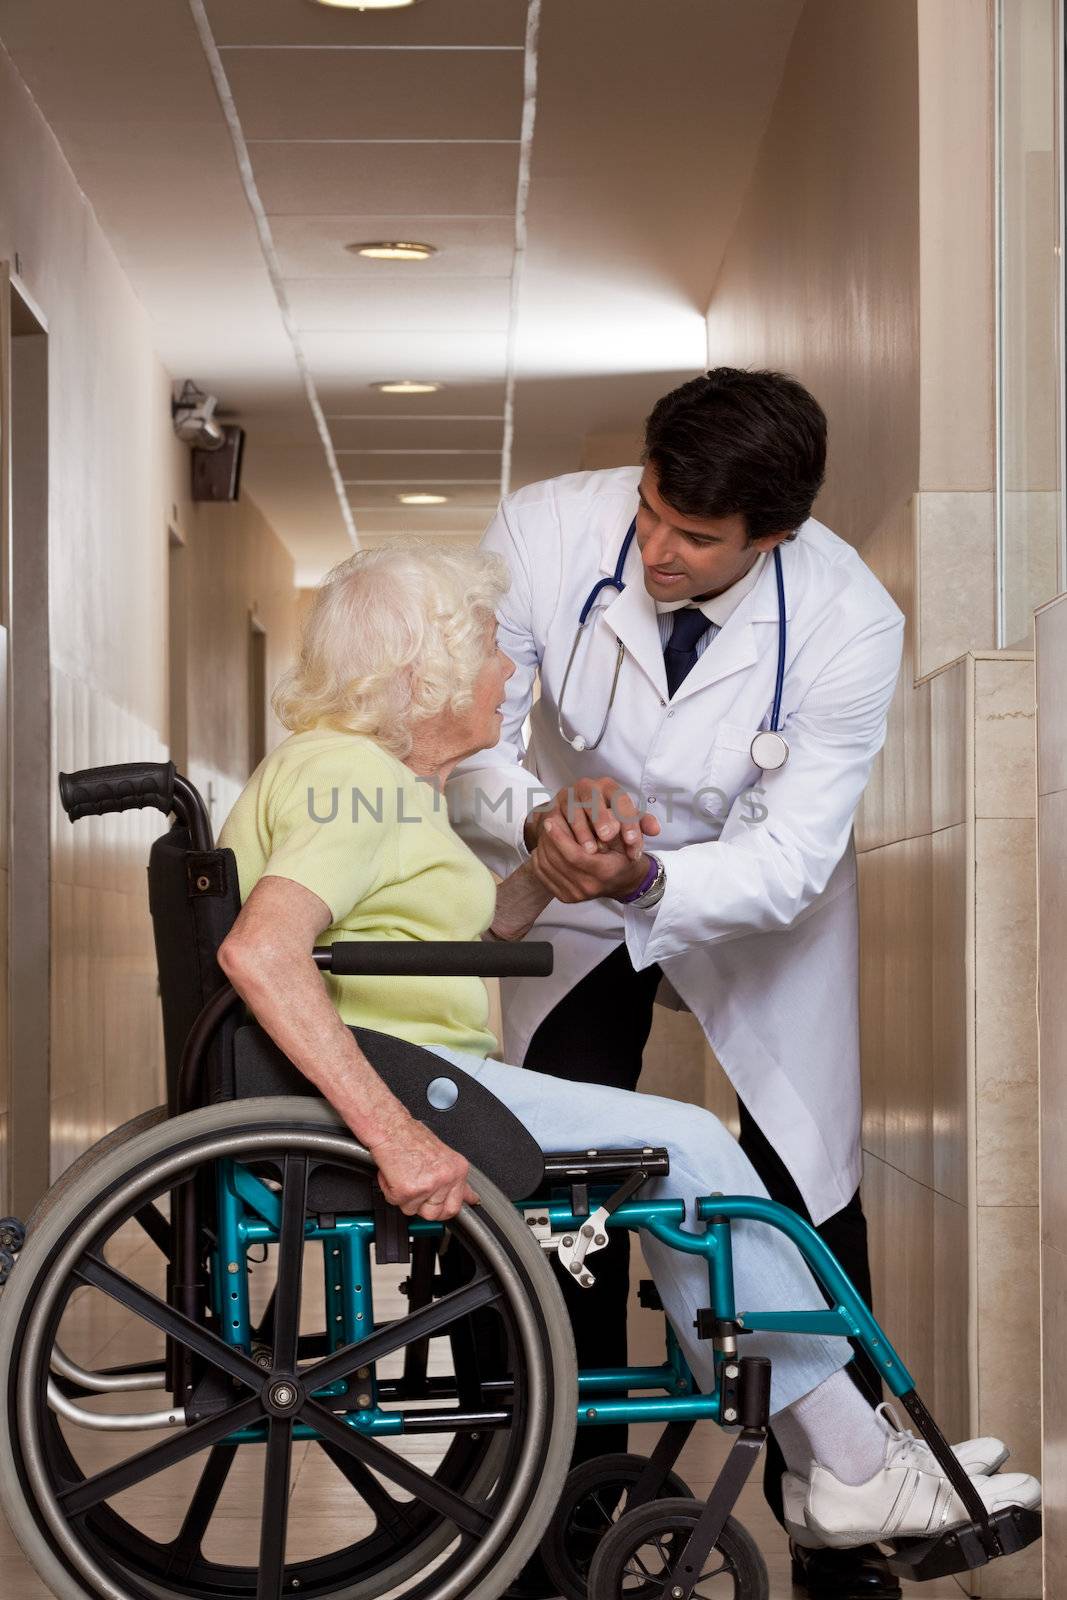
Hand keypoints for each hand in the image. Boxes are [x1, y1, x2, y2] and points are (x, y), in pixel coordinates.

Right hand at [367, 1114, 478, 1220]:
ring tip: (404, 1176)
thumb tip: (469, 1196)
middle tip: (415, 1190)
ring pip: (414, 1210)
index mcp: (457, 1170)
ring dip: (405, 1198)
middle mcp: (446, 1178)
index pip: (458, 1203)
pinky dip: (390, 1191)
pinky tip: (393, 1174)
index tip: (447, 1213)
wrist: (391, 1127)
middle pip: (436, 1213)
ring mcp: (428, 1186)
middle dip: (422, 1206)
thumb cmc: (411, 1136)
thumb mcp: (443, 1155)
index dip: (447, 1208)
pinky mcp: (408, 1191)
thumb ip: (454, 1179)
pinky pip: (396, 1202)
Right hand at [524, 777, 659, 859]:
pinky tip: (571, 847)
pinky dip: (563, 833)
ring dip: (582, 830)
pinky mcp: (551, 808)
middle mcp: (587, 787)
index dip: (628, 821)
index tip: (632, 841)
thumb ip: (639, 824)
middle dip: (602, 818)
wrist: (571, 820)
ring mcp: (567, 796)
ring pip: (573, 809)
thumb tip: (655, 829)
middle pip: (593, 799)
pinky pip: (556, 819)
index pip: (620, 800)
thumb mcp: (623, 821)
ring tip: (591, 849)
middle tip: (608, 837)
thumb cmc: (603, 820)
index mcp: (608, 787)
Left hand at [532, 827, 651, 903]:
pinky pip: (543, 876)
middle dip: (548, 839)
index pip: (574, 855)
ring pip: (547, 867)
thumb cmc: (624, 856)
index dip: (559, 837)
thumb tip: (602, 812)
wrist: (623, 881)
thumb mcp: (627, 837)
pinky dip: (539, 859)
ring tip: (545, 832)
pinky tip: (545, 847)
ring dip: (543, 847)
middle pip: (557, 861)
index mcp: (604, 872)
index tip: (550, 820)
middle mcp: (589, 887)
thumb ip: (613, 824)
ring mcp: (576, 895)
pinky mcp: (565, 897)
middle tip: (546, 821)